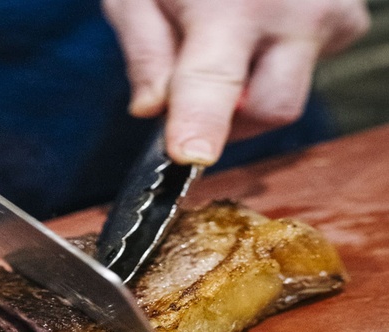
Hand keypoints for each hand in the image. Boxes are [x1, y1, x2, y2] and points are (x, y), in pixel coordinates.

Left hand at [102, 0, 369, 164]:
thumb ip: (146, 53)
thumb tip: (152, 110)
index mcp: (230, 7)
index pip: (213, 82)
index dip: (200, 124)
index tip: (192, 156)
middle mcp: (292, 13)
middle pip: (271, 110)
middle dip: (231, 121)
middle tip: (195, 95)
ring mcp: (329, 15)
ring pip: (291, 95)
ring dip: (252, 92)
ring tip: (227, 44)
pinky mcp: (347, 19)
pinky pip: (310, 68)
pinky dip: (277, 63)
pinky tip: (260, 27)